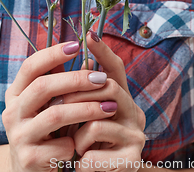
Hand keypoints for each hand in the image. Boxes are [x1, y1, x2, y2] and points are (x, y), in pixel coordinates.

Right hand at [2, 41, 117, 171]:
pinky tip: (86, 142)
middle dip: (76, 79)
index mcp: (15, 94)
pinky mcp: (29, 159)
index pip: (30, 66)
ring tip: (110, 106)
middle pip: (43, 87)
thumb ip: (59, 80)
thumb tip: (87, 55)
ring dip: (86, 108)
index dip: (52, 53)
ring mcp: (18, 136)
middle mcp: (12, 112)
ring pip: (55, 115)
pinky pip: (60, 145)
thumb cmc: (46, 130)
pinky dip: (77, 141)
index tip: (77, 45)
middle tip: (101, 78)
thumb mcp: (47, 104)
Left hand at [64, 31, 146, 171]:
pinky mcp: (132, 160)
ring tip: (74, 146)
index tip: (90, 34)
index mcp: (122, 99)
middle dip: (78, 95)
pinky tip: (80, 165)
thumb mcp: (80, 117)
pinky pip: (94, 152)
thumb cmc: (85, 147)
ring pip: (96, 122)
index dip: (104, 51)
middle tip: (56, 104)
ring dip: (76, 135)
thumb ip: (78, 93)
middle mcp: (135, 113)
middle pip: (108, 88)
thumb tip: (62, 60)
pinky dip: (80, 160)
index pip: (117, 69)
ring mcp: (136, 136)